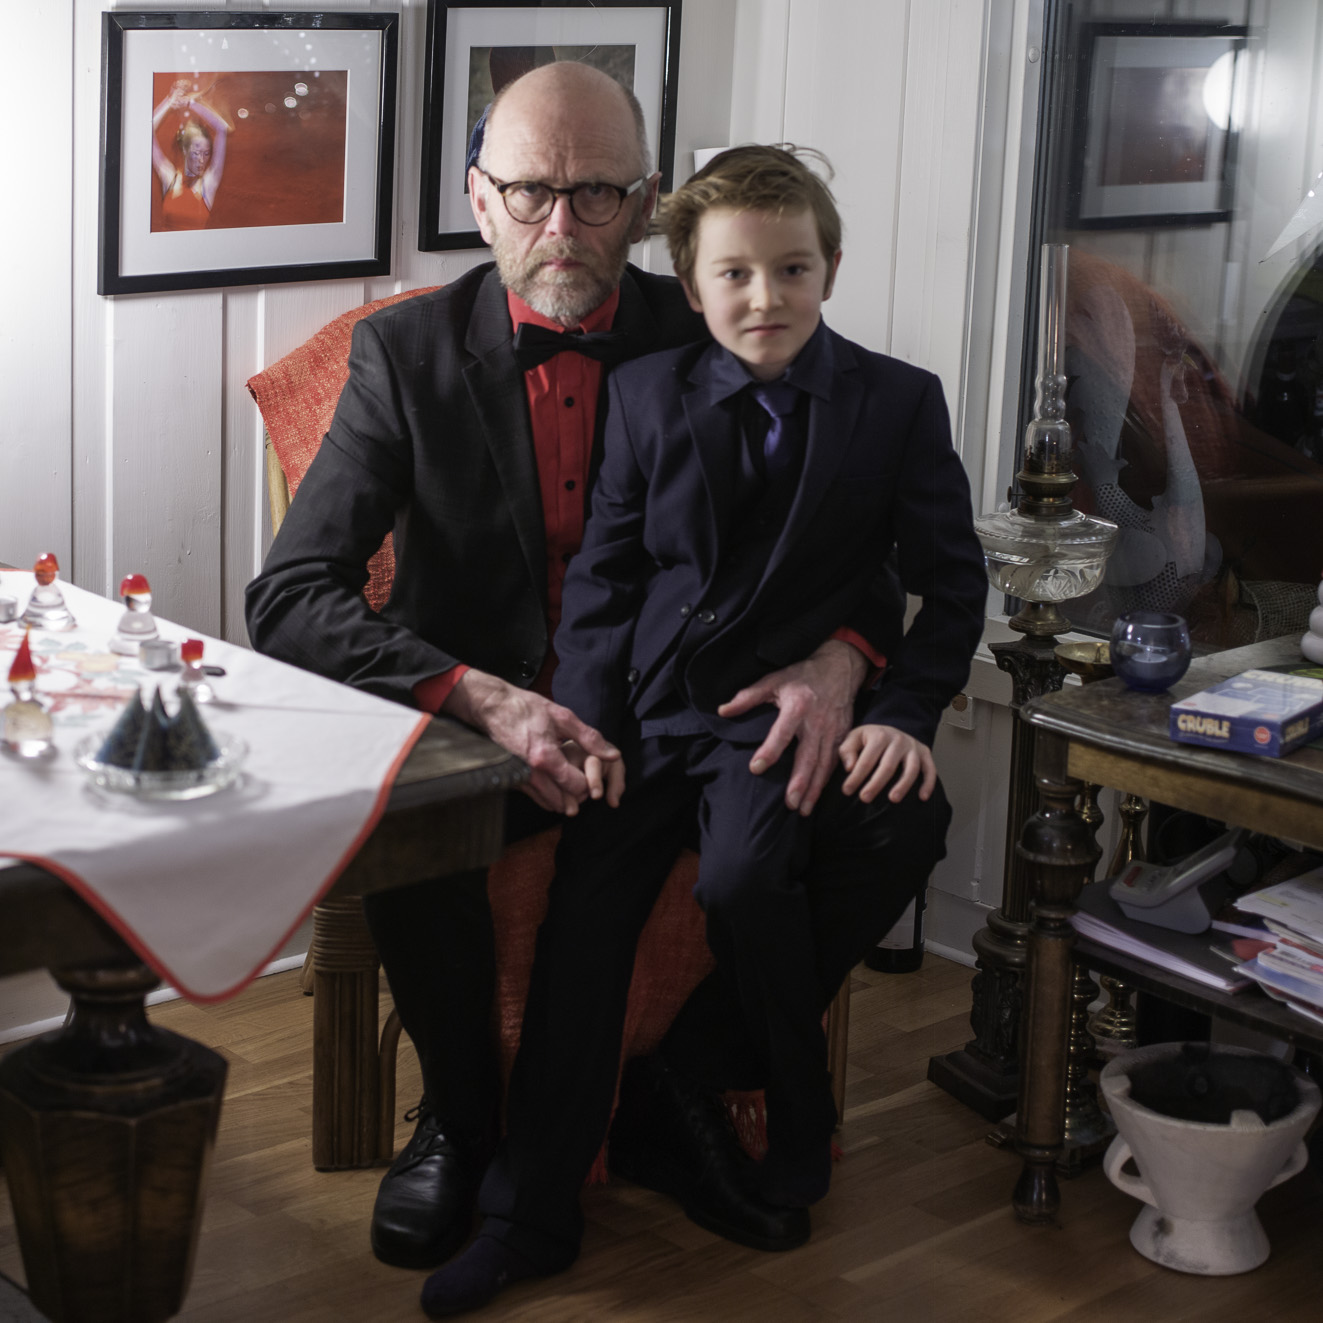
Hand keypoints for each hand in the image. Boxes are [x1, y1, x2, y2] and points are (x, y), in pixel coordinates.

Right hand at [443, 669, 620, 815]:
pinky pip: (537, 798)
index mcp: (546, 758)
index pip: (577, 787)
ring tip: (571, 776)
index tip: (592, 772)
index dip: (590, 782)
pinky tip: (556, 778)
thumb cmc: (527, 709)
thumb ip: (590, 739)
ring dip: (565, 795)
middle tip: (584, 776)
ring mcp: (520, 780)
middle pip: (565, 801)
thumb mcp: (563, 718)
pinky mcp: (514, 780)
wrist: (493, 708)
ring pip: (551, 803)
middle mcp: (531, 774)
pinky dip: (550, 794)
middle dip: (579, 793)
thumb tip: (613, 755)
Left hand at [717, 639, 867, 815]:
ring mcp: (833, 731)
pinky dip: (828, 781)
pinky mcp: (844, 736)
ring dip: (815, 789)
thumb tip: (722, 711)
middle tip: (790, 804)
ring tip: (803, 810)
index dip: (769, 751)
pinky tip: (818, 797)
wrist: (840, 668)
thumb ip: (748, 696)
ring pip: (825, 765)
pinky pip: (836, 762)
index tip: (756, 768)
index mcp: (797, 706)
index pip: (781, 733)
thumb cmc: (802, 676)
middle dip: (800, 782)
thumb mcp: (774, 680)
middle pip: (808, 756)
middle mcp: (817, 721)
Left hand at [839, 724, 935, 803]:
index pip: (867, 759)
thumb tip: (849, 768)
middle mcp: (898, 740)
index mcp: (879, 735)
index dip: (856, 776)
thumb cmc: (869, 739)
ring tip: (893, 800)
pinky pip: (930, 769)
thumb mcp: (854, 738)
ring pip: (912, 768)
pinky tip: (922, 797)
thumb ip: (847, 751)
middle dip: (876, 784)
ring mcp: (913, 747)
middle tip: (865, 798)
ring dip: (903, 785)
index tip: (847, 791)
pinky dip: (928, 783)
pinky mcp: (925, 753)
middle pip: (888, 765)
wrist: (891, 730)